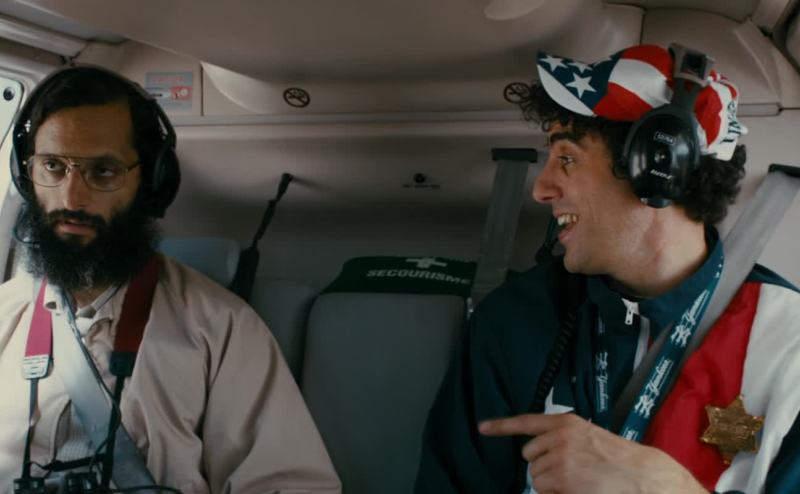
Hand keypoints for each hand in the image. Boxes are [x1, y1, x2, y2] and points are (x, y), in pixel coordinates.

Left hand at [479, 413, 706, 493]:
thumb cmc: (616, 457)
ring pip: (535, 476)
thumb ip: (562, 438)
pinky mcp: (562, 479)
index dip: (502, 426)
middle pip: (530, 456)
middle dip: (542, 466)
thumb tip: (535, 453)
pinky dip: (555, 493)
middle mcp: (559, 436)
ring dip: (550, 483)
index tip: (483, 427)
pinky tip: (576, 489)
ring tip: (577, 481)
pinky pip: (543, 490)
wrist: (640, 474)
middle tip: (569, 471)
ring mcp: (560, 458)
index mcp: (565, 422)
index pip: (526, 421)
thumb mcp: (587, 436)